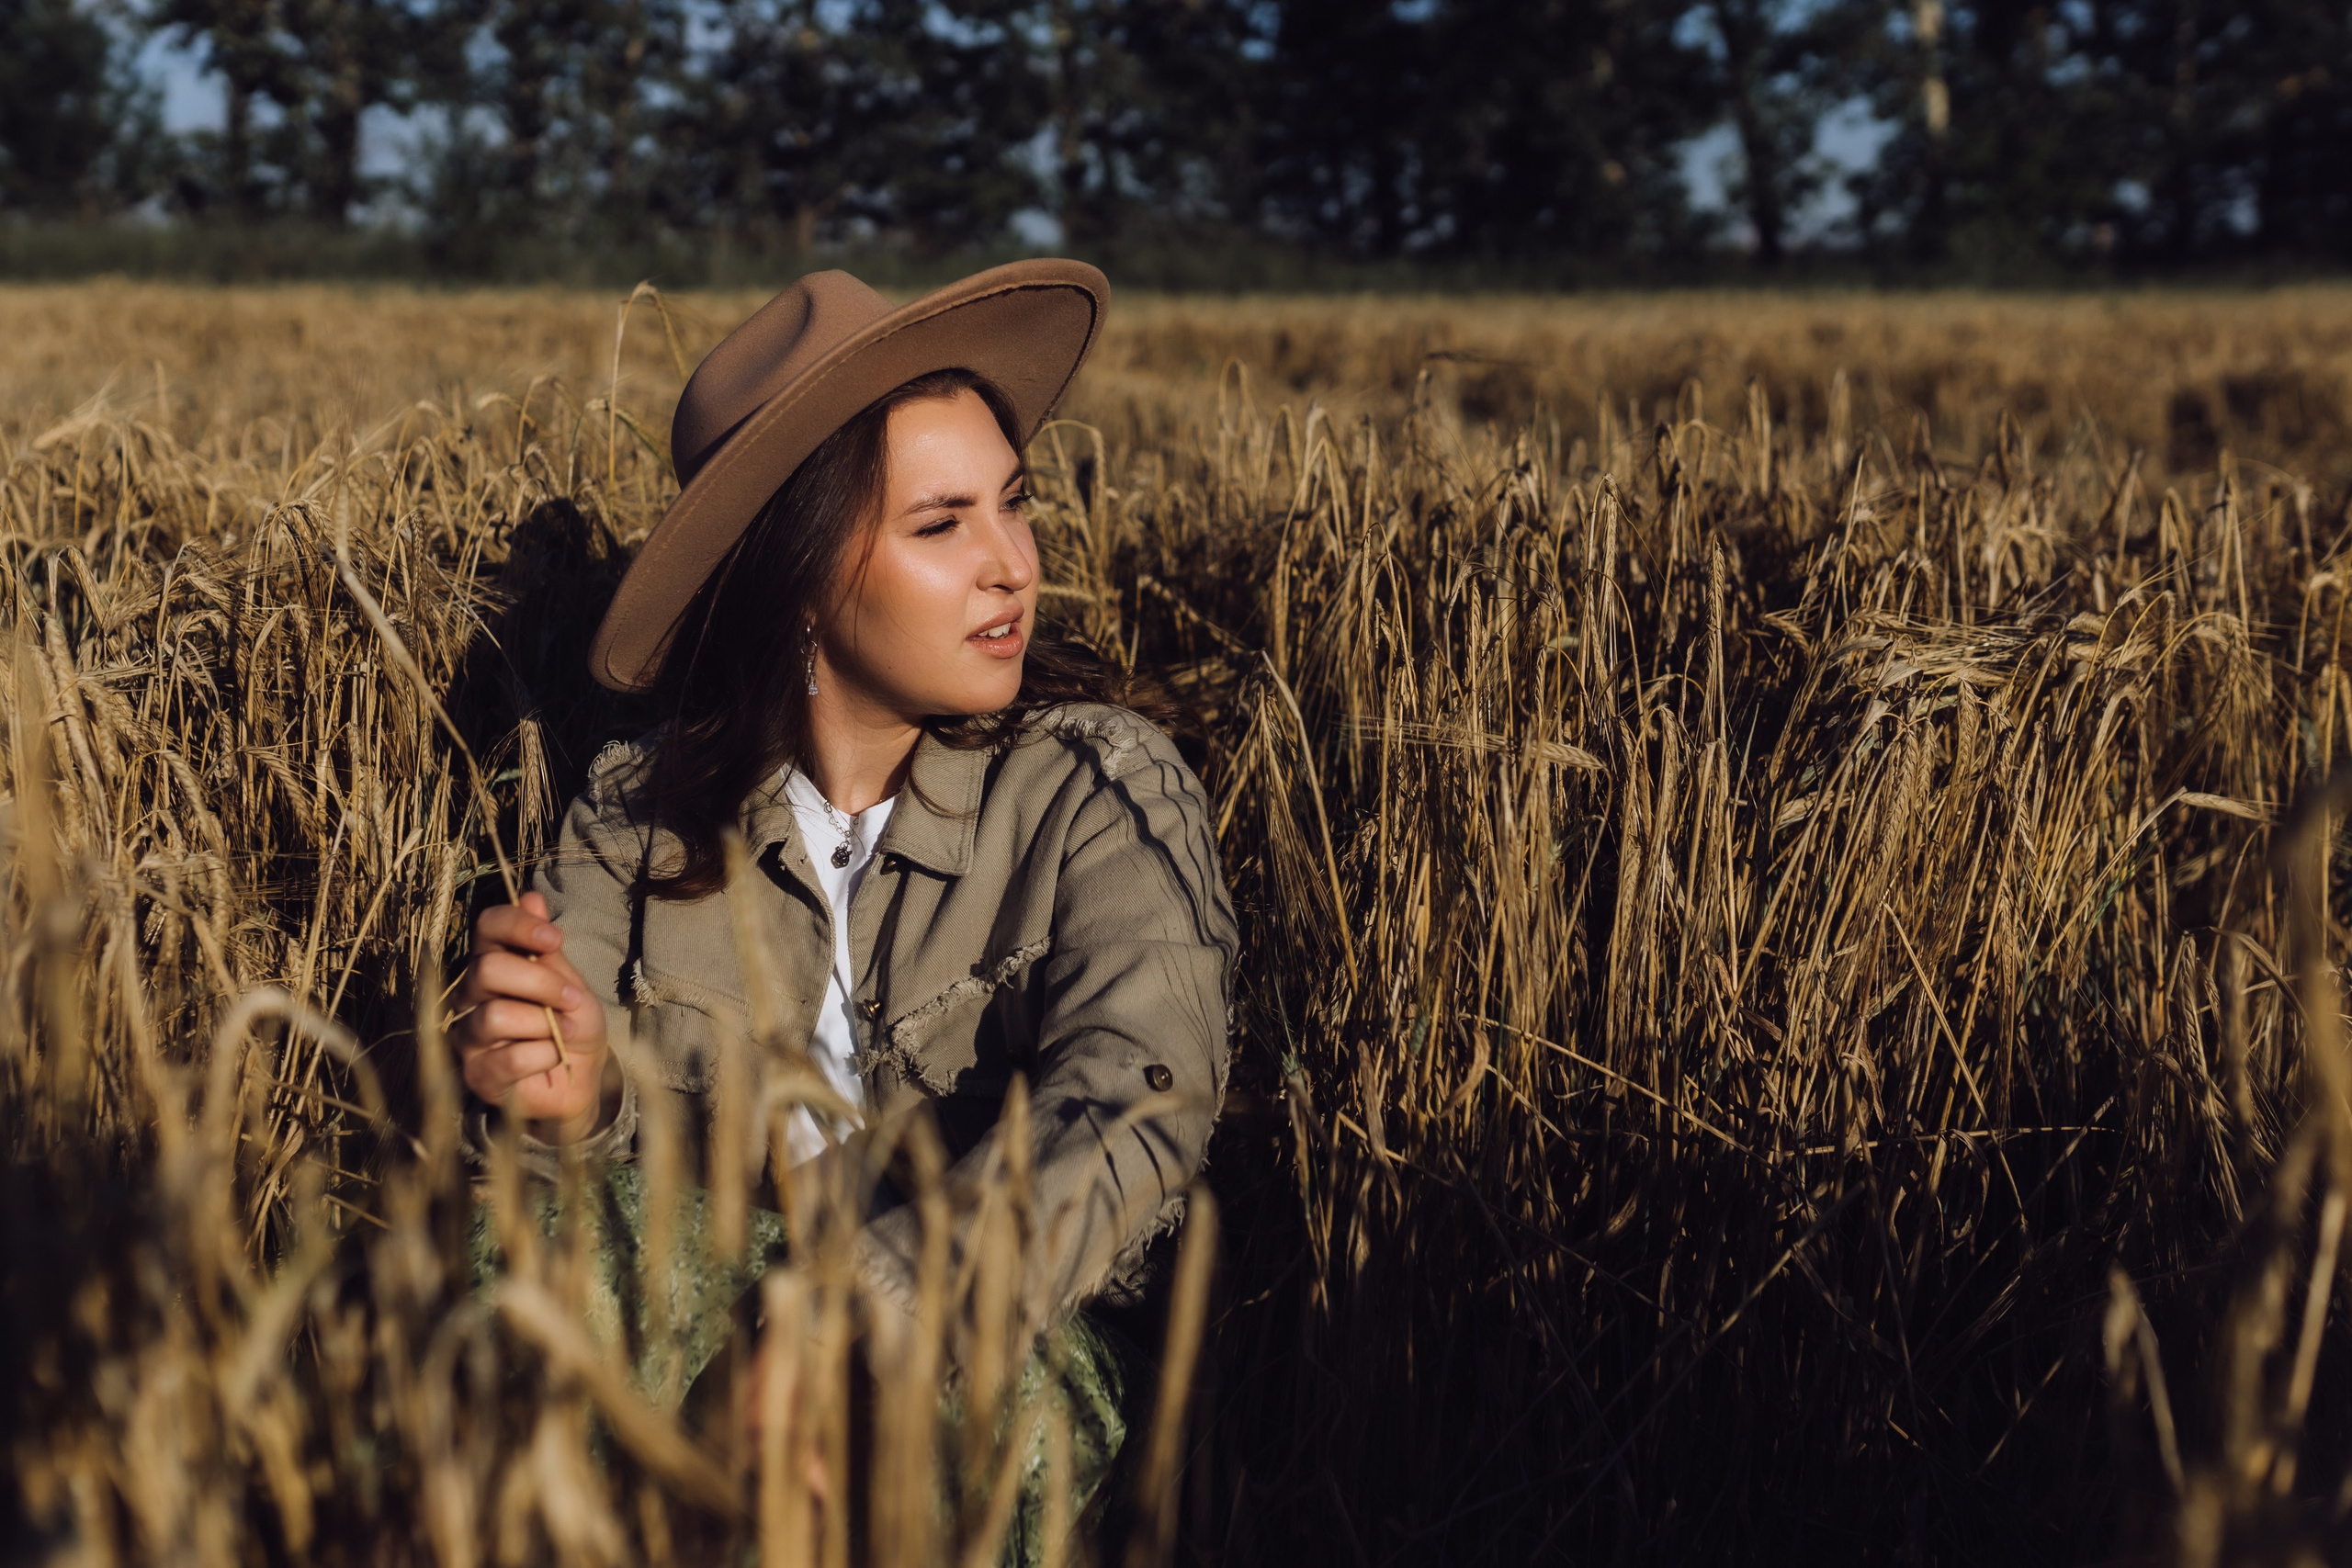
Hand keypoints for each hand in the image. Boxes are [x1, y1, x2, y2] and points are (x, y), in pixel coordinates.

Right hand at [451, 892, 611, 1138]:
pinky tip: (553, 1057)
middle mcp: (471, 996)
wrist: (580, 1079)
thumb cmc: (572, 1025)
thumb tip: (530, 896)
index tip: (554, 939)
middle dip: (541, 983)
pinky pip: (509, 1058)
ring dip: (544, 1025)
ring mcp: (468, 1036)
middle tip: (571, 1000)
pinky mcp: (476, 1074)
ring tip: (564, 1034)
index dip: (517, 925)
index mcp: (494, 963)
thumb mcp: (570, 983)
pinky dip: (545, 1055)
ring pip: (495, 1015)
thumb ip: (547, 948)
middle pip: (488, 970)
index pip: (486, 926)